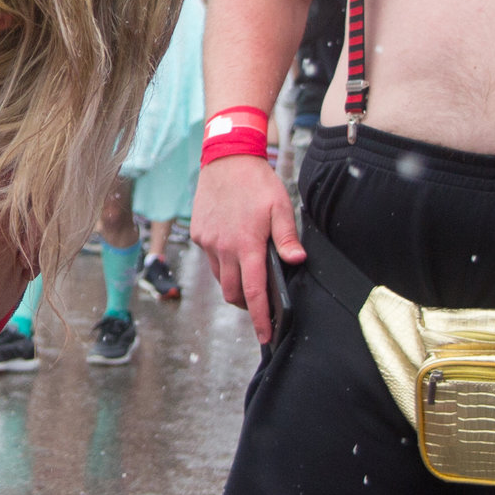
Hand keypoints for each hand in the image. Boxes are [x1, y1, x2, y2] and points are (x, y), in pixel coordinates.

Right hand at [190, 154, 302, 343]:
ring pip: (219, 278)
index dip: (260, 318)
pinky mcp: (198, 234)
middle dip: (246, 305)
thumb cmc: (257, 182)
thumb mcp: (281, 207)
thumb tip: (296, 262)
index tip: (265, 336)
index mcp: (247, 245)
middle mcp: (223, 248)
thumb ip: (287, 238)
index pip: (254, 292)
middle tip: (260, 305)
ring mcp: (207, 242)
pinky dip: (222, 264)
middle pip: (232, 293)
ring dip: (233, 284)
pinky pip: (210, 260)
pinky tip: (234, 250)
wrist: (226, 159)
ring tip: (248, 275)